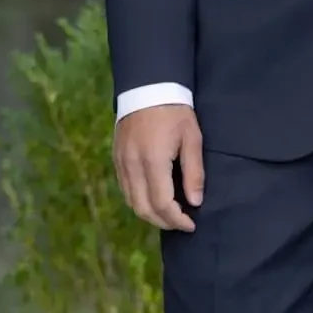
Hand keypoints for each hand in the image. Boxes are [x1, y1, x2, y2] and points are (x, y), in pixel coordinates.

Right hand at [114, 105, 202, 231]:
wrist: (148, 88)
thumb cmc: (175, 112)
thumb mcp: (192, 138)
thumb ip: (194, 172)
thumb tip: (195, 202)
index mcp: (153, 160)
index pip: (162, 204)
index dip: (177, 220)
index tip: (191, 224)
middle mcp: (132, 165)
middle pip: (143, 209)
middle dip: (164, 222)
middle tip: (181, 223)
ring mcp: (121, 163)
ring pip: (131, 202)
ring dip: (150, 214)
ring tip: (170, 215)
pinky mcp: (116, 159)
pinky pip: (126, 189)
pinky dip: (139, 201)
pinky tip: (154, 200)